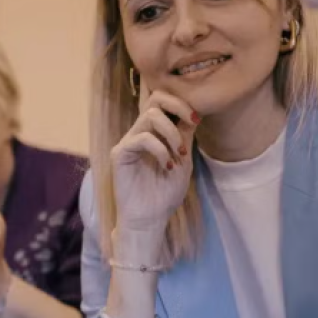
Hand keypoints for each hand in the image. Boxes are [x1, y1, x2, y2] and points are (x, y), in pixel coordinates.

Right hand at [111, 91, 198, 240]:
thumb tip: (193, 113)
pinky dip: (160, 150)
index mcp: (155, 132)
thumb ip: (185, 136)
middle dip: (178, 106)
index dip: (183, 104)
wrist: (150, 219)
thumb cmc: (165, 194)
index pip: (165, 102)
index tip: (197, 120)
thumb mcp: (183, 160)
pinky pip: (142, 138)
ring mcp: (129, 141)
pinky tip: (167, 166)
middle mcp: (140, 132)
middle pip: (155, 98)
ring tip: (180, 154)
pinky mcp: (120, 154)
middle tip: (192, 121)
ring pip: (150, 115)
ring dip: (172, 133)